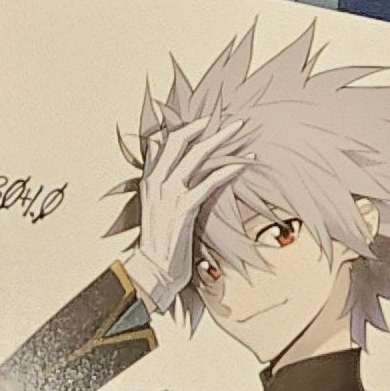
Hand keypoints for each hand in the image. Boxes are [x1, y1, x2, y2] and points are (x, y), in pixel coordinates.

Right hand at [124, 111, 248, 301]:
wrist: (153, 268)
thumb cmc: (161, 240)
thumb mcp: (158, 207)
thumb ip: (166, 185)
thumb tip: (184, 170)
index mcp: (148, 180)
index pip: (163, 142)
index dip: (186, 129)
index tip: (206, 122)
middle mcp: (156, 182)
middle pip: (178, 141)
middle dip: (202, 126)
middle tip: (227, 122)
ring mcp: (168, 194)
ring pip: (196, 156)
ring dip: (220, 140)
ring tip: (239, 131)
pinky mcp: (183, 208)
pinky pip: (208, 182)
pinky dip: (226, 170)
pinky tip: (241, 164)